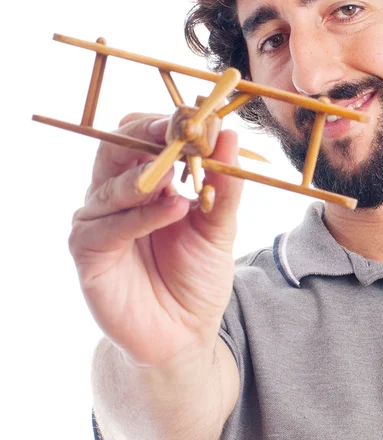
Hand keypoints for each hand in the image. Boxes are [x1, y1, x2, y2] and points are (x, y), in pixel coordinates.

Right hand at [69, 113, 243, 365]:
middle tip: (179, 130)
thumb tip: (230, 134)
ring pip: (112, 184)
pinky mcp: (88, 251)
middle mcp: (116, 193)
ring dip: (148, 177)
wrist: (185, 330)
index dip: (169, 123)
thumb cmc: (197, 272)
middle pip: (116, 145)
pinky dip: (141, 216)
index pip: (145, 135)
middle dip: (148, 134)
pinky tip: (173, 209)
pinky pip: (109, 226)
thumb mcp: (220, 224)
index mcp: (147, 179)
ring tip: (179, 179)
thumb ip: (224, 183)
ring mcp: (98, 220)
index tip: (201, 116)